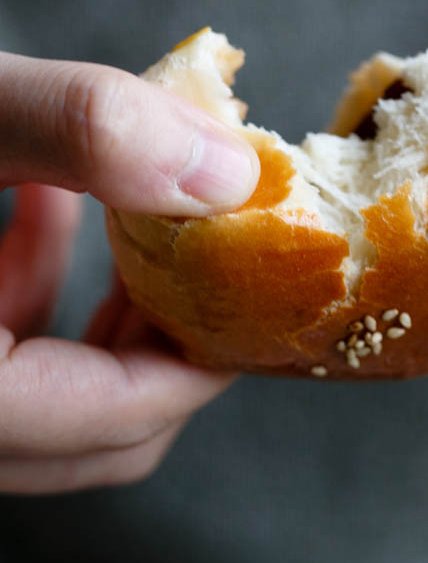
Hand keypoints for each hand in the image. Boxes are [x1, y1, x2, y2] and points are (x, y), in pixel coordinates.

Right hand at [0, 50, 259, 492]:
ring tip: (132, 217)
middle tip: (211, 263)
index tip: (266, 290)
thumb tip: (230, 170)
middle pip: (97, 430)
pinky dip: (34, 279)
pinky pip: (2, 347)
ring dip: (105, 308)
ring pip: (53, 391)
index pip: (119, 419)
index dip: (210, 355)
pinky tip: (47, 195)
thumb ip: (83, 132)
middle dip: (165, 341)